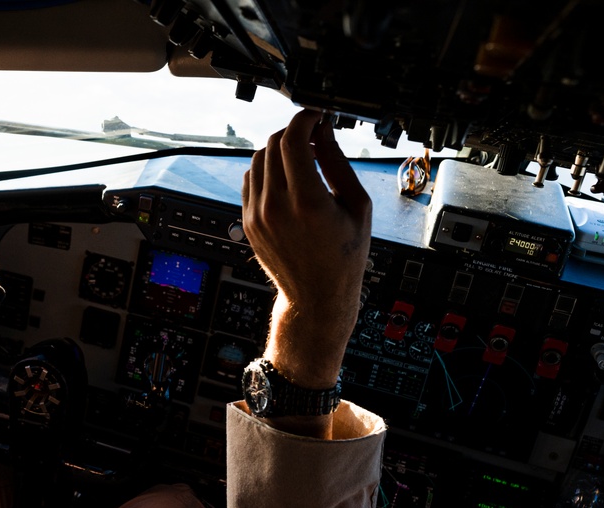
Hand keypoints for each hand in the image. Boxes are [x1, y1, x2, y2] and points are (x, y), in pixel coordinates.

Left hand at [243, 109, 370, 392]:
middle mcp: (276, 207)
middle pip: (273, 145)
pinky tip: (285, 177)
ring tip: (301, 158)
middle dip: (294, 132)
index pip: (292, 141)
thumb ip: (337, 162)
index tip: (316, 116)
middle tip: (313, 136)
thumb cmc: (343, 255)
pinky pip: (249, 180)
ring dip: (278, 149)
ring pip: (258, 159)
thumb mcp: (356, 205)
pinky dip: (265, 169)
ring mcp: (256, 215)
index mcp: (307, 202)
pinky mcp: (247, 221)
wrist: (316, 295)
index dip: (304, 119)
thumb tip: (324, 130)